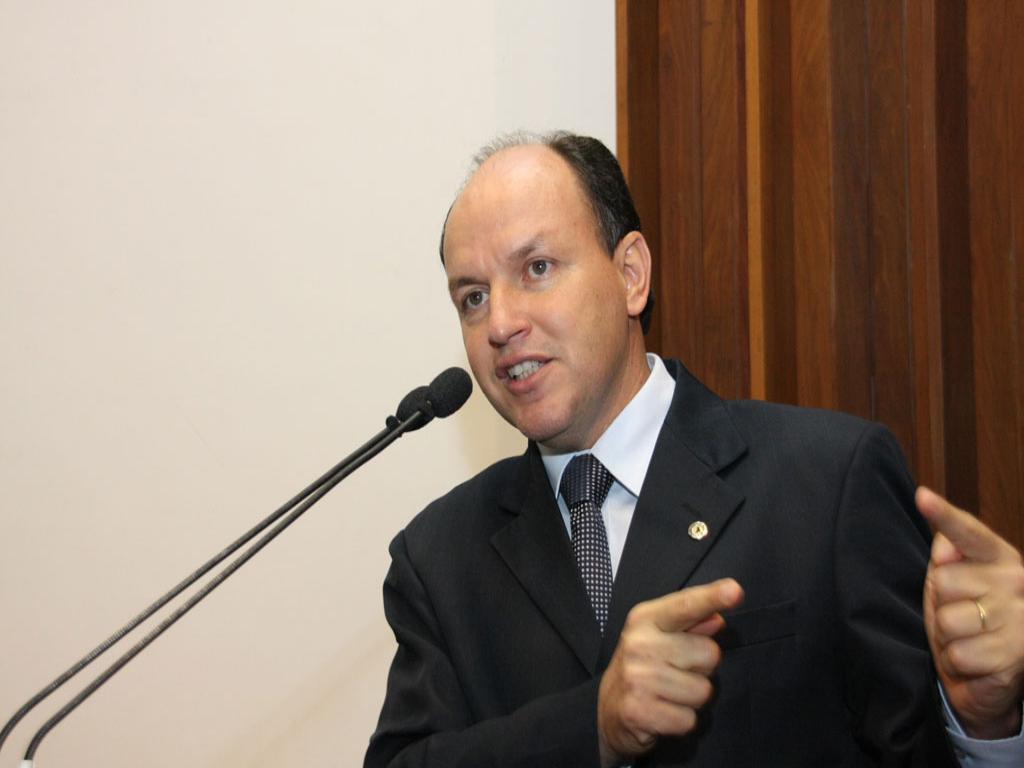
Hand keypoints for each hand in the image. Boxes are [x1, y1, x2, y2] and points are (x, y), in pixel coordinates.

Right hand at [597, 578, 743, 766]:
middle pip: (709, 654)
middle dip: (701, 668)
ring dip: (692, 698)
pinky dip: (682, 721)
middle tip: (675, 672)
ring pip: (703, 690)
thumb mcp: (661, 636)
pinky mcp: (640, 712)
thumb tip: (718, 617)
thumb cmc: (643, 667)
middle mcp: (639, 644)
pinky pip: (689, 719)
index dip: (712, 597)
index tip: (734, 590)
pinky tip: (663, 713)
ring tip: (668, 694)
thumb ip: (692, 624)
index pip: (686, 605)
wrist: (608, 710)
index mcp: (645, 619)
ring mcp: (637, 678)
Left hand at [918, 487, 1023, 738]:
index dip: (944, 515)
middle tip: (960, 616)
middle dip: (941, 605)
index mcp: (999, 557)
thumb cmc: (967, 617)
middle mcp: (1017, 582)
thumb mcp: (953, 581)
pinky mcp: (1015, 656)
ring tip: (968, 640)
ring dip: (948, 638)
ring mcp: (1020, 619)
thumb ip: (948, 557)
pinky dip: (958, 663)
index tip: (922, 496)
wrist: (990, 674)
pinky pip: (958, 654)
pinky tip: (976, 663)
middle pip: (943, 582)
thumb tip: (943, 550)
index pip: (968, 532)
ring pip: (948, 621)